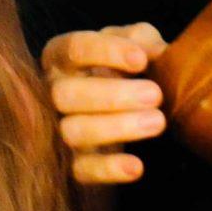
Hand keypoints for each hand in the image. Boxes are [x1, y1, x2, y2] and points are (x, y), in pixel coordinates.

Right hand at [42, 23, 167, 186]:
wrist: (132, 108)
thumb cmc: (128, 69)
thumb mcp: (136, 45)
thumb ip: (142, 40)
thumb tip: (151, 52)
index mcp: (63, 57)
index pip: (74, 49)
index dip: (106, 52)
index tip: (141, 60)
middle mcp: (53, 91)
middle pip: (66, 93)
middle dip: (112, 95)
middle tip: (155, 95)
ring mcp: (60, 129)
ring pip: (73, 131)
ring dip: (116, 127)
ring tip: (157, 122)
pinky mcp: (73, 163)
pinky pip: (82, 170)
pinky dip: (108, 169)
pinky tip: (136, 166)